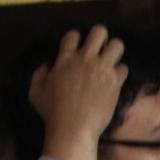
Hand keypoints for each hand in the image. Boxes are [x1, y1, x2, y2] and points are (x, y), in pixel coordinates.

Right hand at [29, 27, 128, 159]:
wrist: (74, 128)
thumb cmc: (52, 112)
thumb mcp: (35, 92)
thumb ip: (39, 74)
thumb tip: (46, 65)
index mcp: (64, 59)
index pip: (73, 35)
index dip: (75, 38)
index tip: (77, 47)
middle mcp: (85, 59)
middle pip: (99, 32)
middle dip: (100, 37)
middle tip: (99, 48)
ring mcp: (102, 69)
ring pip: (117, 45)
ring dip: (114, 50)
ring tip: (111, 60)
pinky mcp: (115, 82)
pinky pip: (124, 67)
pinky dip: (120, 72)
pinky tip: (115, 79)